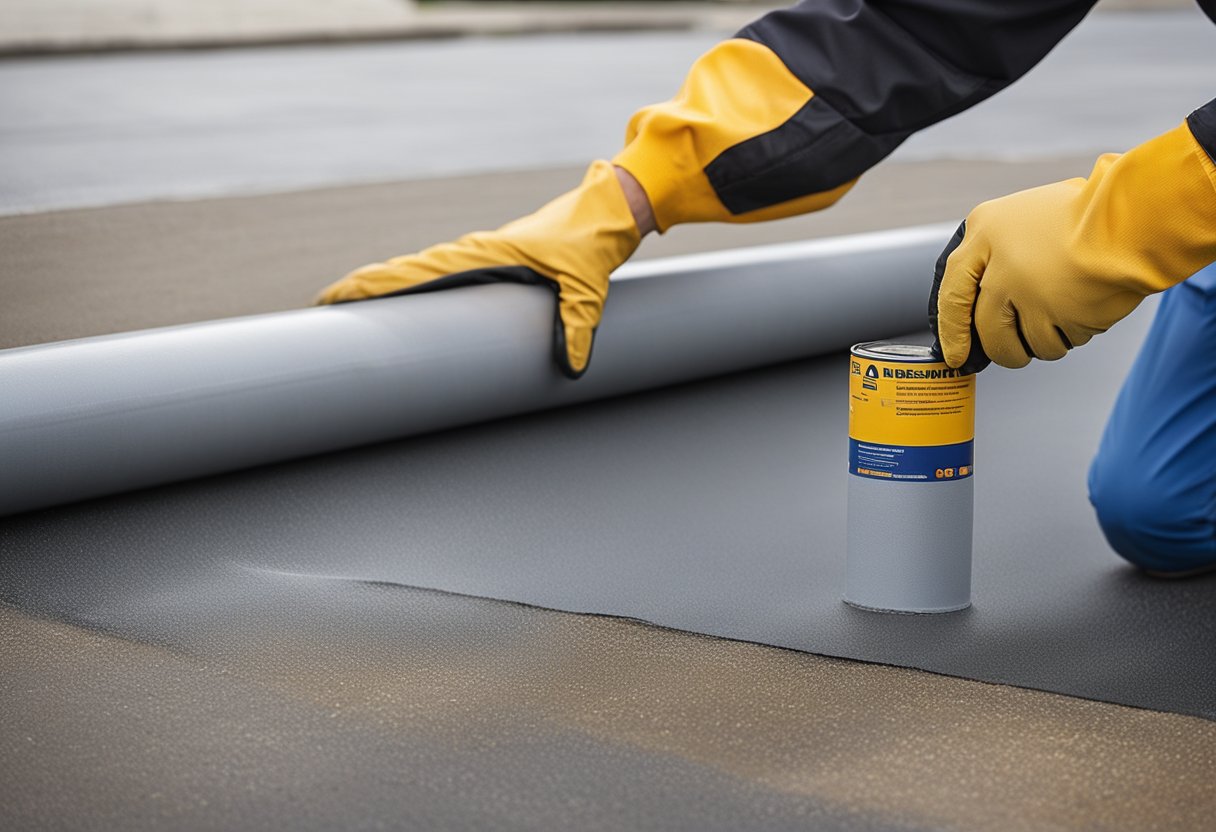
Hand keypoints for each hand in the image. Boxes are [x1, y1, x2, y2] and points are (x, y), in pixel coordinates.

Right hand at [315, 161, 641, 378]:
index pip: (416, 272)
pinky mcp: (496, 261)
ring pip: (422, 273)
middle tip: (324, 309)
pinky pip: (445, 274)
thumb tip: (570, 368)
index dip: (374, 284)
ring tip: (353, 308)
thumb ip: (577, 326)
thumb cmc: (592, 241)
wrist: (608, 211)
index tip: (336, 296)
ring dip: (388, 287)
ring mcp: (483, 256)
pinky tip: (410, 302)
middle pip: (407, 272)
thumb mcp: (587, 289)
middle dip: (366, 289)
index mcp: (484, 254)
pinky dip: (418, 284)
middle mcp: (475, 252)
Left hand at [930, 120, 1215, 370]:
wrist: (1133, 217)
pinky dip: (1075, 333)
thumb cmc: (1086, 212)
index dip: (951, 330)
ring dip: (1046, 341)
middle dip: (1004, 351)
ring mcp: (1027, 294)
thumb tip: (987, 296)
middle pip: (988, 333)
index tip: (956, 355)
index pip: (952, 292)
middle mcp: (998, 267)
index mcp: (984, 232)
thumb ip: (1000, 250)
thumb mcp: (1026, 214)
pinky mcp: (1059, 316)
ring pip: (1027, 345)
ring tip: (1069, 310)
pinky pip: (1062, 342)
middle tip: (1017, 353)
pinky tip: (1088, 306)